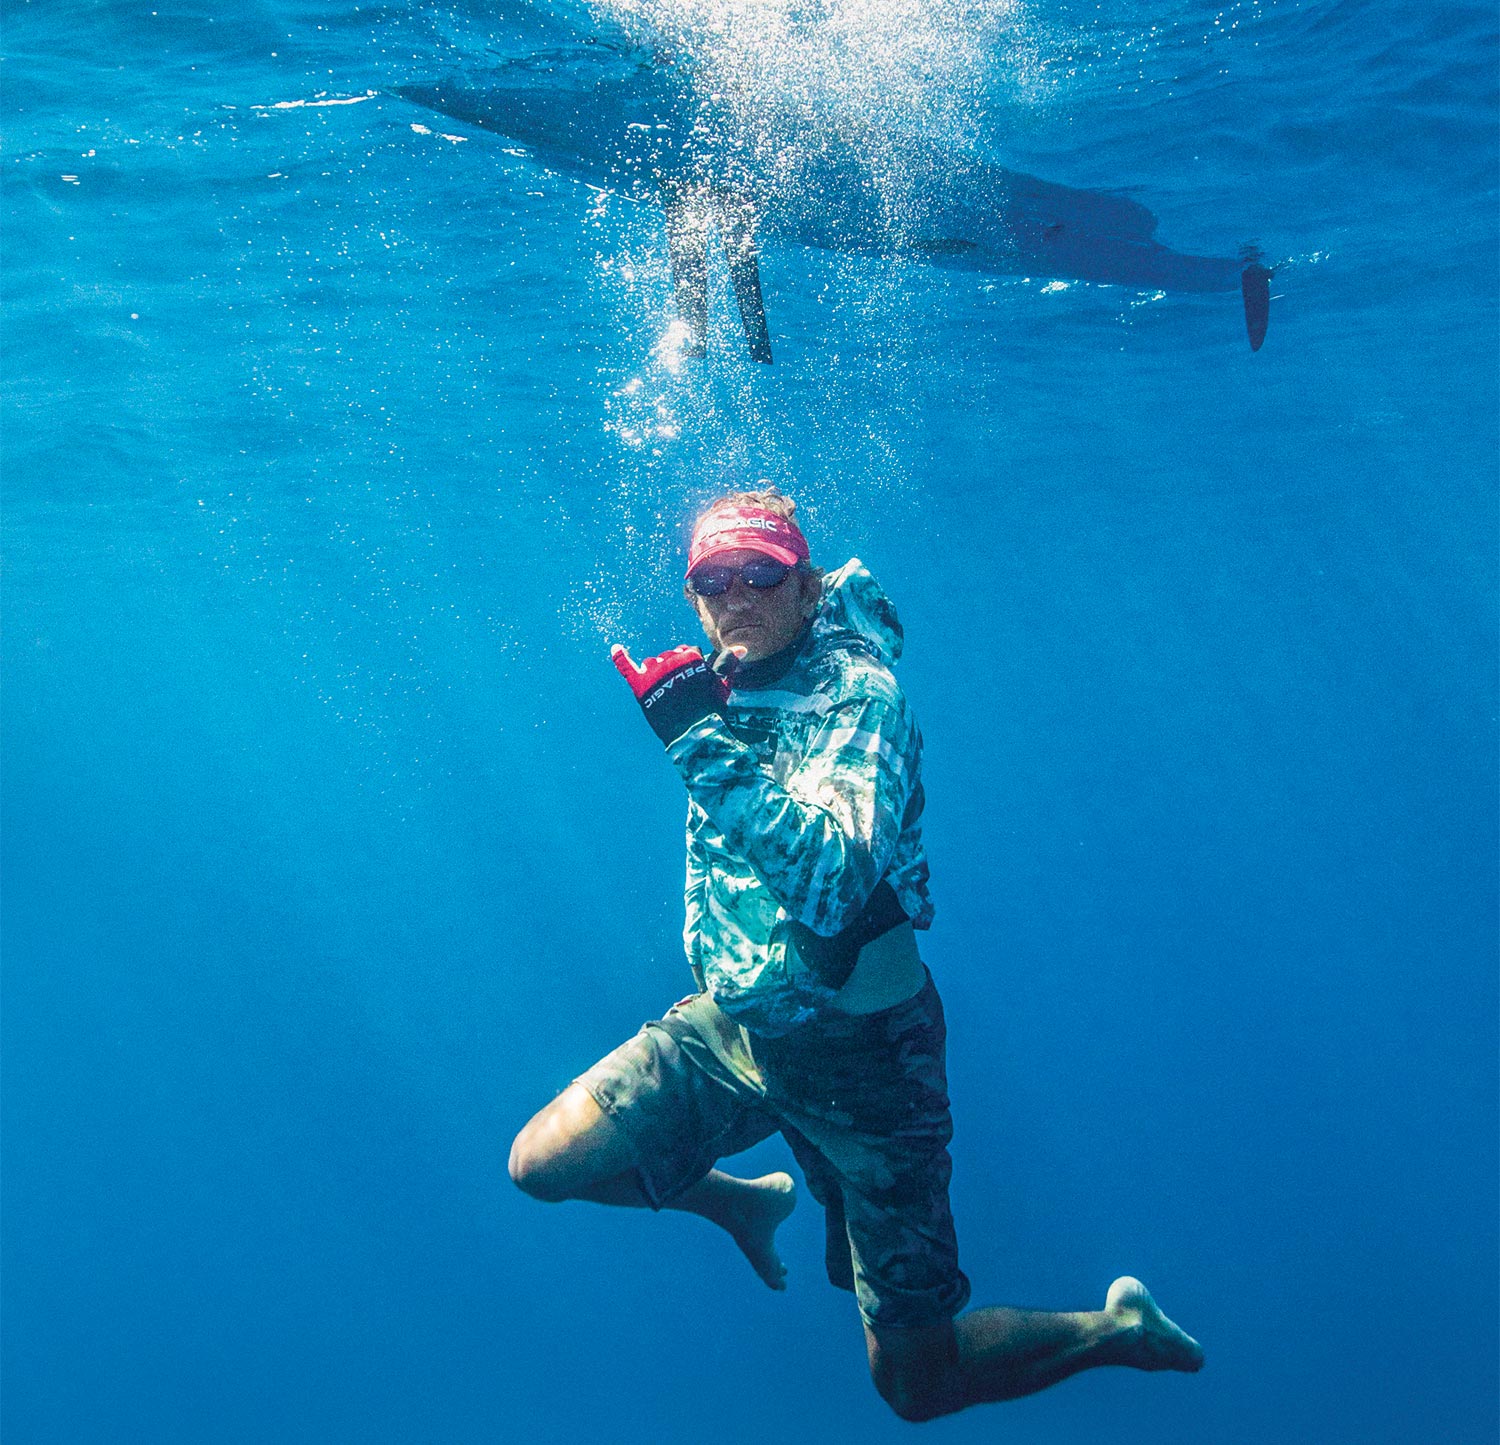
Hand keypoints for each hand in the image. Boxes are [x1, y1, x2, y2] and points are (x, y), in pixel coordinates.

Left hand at [611, 643, 740, 745]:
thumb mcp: (721, 684)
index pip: (686, 652)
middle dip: (675, 670)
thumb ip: (728, 663)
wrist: (693, 734)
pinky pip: (627, 666)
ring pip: (652, 664)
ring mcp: (654, 673)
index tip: (693, 682)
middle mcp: (670, 661)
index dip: (690, 667)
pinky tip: (616, 648)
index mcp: (689, 657)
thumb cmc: (710, 709)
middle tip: (682, 691)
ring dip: (657, 671)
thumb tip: (741, 648)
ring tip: (666, 690)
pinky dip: (620, 657)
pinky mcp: (640, 686)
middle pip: (668, 657)